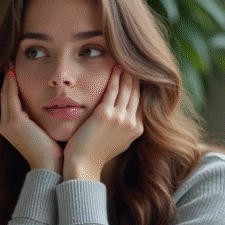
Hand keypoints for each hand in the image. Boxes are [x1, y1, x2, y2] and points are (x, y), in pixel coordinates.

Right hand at [0, 69, 62, 172]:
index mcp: (12, 127)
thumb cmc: (55, 153)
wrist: (52, 169)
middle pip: (5, 93)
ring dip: (9, 75)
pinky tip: (15, 69)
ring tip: (11, 59)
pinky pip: (11, 96)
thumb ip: (43, 118)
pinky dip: (12, 82)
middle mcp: (5, 125)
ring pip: (7, 92)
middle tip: (11, 57)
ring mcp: (8, 124)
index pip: (10, 99)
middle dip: (8, 76)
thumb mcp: (46, 132)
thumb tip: (55, 104)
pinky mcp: (15, 123)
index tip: (16, 67)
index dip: (12, 82)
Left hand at [63, 65, 143, 180]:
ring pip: (127, 89)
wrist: (82, 166)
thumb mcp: (117, 142)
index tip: (138, 72)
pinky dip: (115, 76)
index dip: (140, 86)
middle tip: (134, 60)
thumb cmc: (95, 154)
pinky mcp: (106, 115)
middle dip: (136, 75)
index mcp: (137, 130)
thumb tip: (125, 117)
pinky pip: (113, 90)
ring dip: (127, 72)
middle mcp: (132, 124)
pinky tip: (115, 66)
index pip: (142, 102)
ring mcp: (120, 119)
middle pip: (137, 93)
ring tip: (125, 59)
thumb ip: (123, 128)